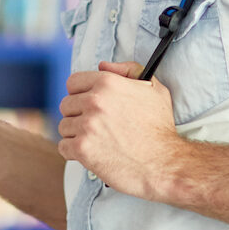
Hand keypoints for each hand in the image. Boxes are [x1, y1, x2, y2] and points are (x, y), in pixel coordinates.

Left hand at [57, 60, 183, 199]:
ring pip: (64, 126)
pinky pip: (63, 147)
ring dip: (76, 135)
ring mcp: (87, 125)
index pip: (73, 83)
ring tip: (96, 141)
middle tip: (95, 127)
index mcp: (107, 83)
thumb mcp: (153, 88)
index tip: (87, 105)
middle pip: (66, 105)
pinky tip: (91, 153)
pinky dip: (73, 152)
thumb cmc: (160, 127)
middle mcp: (94, 101)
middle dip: (78, 115)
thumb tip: (103, 66)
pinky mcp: (82, 149)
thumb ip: (129, 70)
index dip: (80, 94)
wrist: (165, 163)